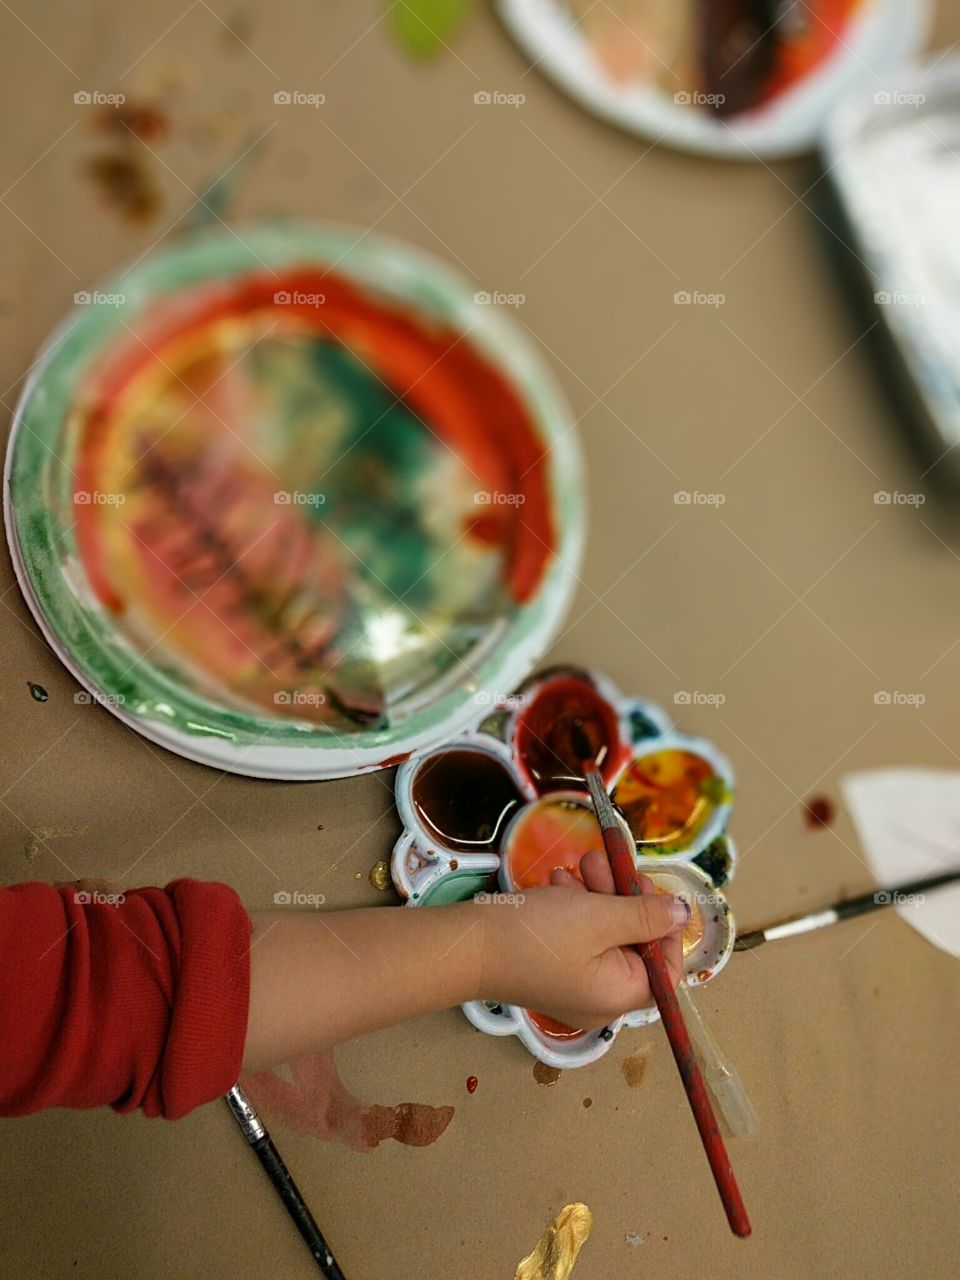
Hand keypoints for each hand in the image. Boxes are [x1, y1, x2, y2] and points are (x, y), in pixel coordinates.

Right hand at [477, 851, 687, 1028]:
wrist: (468, 945)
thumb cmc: (538, 934)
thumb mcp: (599, 916)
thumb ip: (646, 914)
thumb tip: (683, 913)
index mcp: (620, 995)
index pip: (666, 967)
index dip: (664, 926)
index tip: (647, 888)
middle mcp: (601, 997)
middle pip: (632, 943)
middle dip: (622, 896)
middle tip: (606, 861)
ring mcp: (573, 984)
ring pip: (602, 933)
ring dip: (595, 894)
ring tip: (577, 864)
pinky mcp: (550, 967)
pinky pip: (576, 937)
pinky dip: (573, 907)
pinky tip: (558, 883)